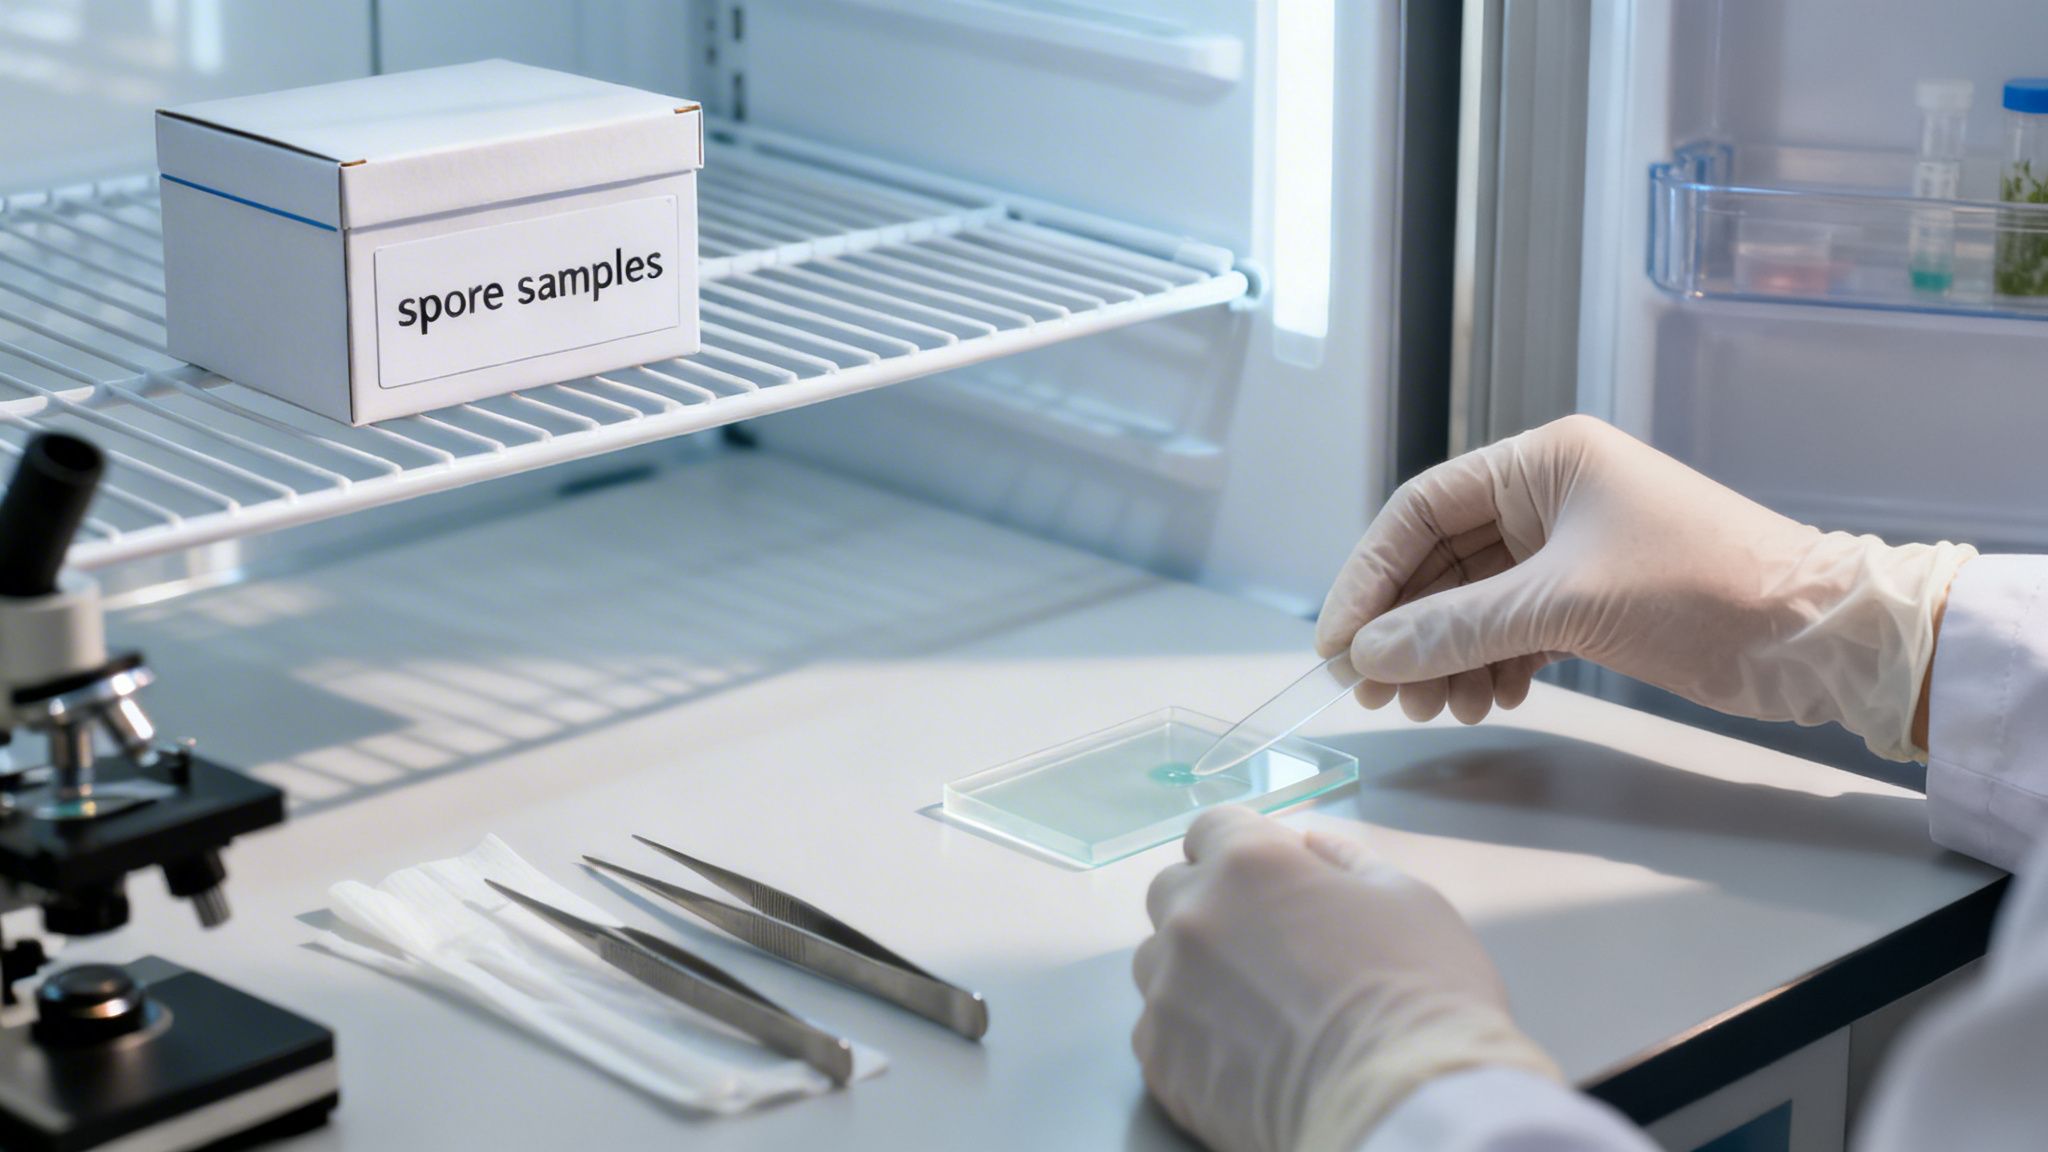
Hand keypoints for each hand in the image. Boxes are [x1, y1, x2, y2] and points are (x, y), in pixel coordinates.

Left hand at [1132, 808, 1557, 1151]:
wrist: (1400, 1110)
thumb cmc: (1421, 994)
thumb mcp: (1407, 901)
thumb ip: (1348, 862)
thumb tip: (1311, 846)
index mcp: (1250, 865)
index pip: (1210, 828)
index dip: (1240, 848)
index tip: (1271, 881)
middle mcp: (1193, 917)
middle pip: (1173, 890)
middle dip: (1211, 904)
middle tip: (1268, 947)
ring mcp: (1168, 990)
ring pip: (1159, 961)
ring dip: (1194, 970)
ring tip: (1255, 1009)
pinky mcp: (1159, 1058)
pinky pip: (1160, 1029)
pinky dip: (1192, 1035)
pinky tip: (1243, 1057)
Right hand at [1314, 415, 1974, 760]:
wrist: (1817, 637)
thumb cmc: (1702, 591)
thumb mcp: (1565, 605)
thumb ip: (1456, 629)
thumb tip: (1368, 655)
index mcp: (1542, 462)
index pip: (1419, 510)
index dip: (1368, 577)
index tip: (1337, 645)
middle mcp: (1550, 494)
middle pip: (1439, 560)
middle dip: (1405, 628)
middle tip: (1378, 692)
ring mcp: (1571, 547)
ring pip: (1472, 600)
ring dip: (1444, 655)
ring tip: (1438, 707)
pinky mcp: (1593, 596)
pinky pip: (1512, 626)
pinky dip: (1490, 663)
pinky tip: (1489, 699)